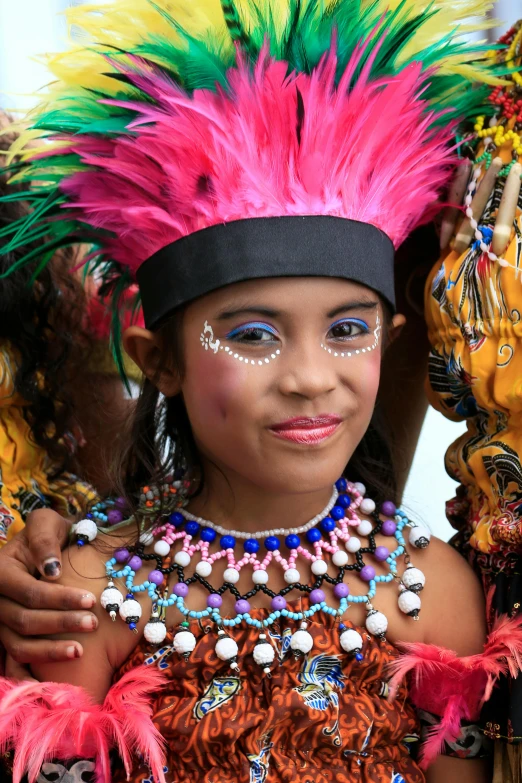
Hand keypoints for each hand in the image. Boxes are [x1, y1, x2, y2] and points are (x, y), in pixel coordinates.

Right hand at [0, 509, 97, 666]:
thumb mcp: (46, 523)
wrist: (43, 544)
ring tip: (80, 650)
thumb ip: (45, 540)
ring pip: (18, 645)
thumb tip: (52, 570)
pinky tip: (58, 669)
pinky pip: (17, 658)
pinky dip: (35, 666)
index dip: (61, 599)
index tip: (90, 600)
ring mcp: (0, 620)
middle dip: (62, 623)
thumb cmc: (47, 532)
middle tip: (93, 623)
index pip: (31, 592)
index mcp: (1, 572)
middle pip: (25, 621)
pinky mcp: (7, 634)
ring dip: (50, 651)